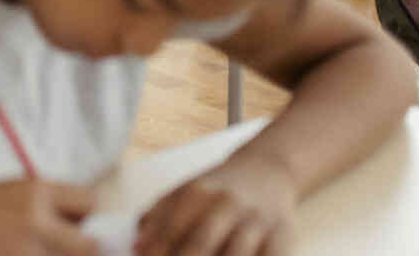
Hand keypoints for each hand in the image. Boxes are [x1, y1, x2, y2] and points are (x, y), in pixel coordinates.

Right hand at [0, 179, 100, 255]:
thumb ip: (37, 207)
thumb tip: (73, 224)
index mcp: (34, 192)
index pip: (89, 202)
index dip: (86, 217)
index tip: (76, 225)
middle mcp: (36, 223)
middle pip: (91, 246)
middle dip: (80, 251)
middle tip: (57, 250)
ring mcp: (25, 254)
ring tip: (23, 251)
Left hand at [136, 151, 295, 255]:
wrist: (267, 171)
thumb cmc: (216, 191)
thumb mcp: (183, 192)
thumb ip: (157, 217)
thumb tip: (136, 248)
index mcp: (197, 192)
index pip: (172, 228)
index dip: (158, 251)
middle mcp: (227, 204)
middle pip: (201, 244)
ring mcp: (256, 221)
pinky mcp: (282, 236)